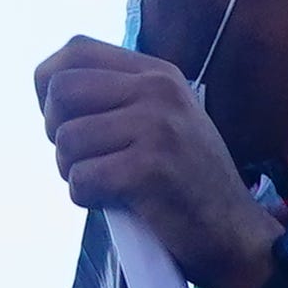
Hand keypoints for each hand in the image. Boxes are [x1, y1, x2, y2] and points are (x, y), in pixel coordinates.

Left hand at [37, 38, 282, 287]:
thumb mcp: (162, 120)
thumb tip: (49, 88)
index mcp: (158, 74)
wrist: (238, 236)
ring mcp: (157, 127)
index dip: (49, 84)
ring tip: (105, 184)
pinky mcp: (151, 169)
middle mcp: (158, 91)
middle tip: (82, 158)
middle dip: (55, 130)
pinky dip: (84, 197)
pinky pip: (81, 178)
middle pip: (60, 90)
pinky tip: (113, 203)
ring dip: (72, 170)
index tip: (61, 118)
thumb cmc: (188, 183)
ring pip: (66, 139)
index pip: (76, 50)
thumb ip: (117, 98)